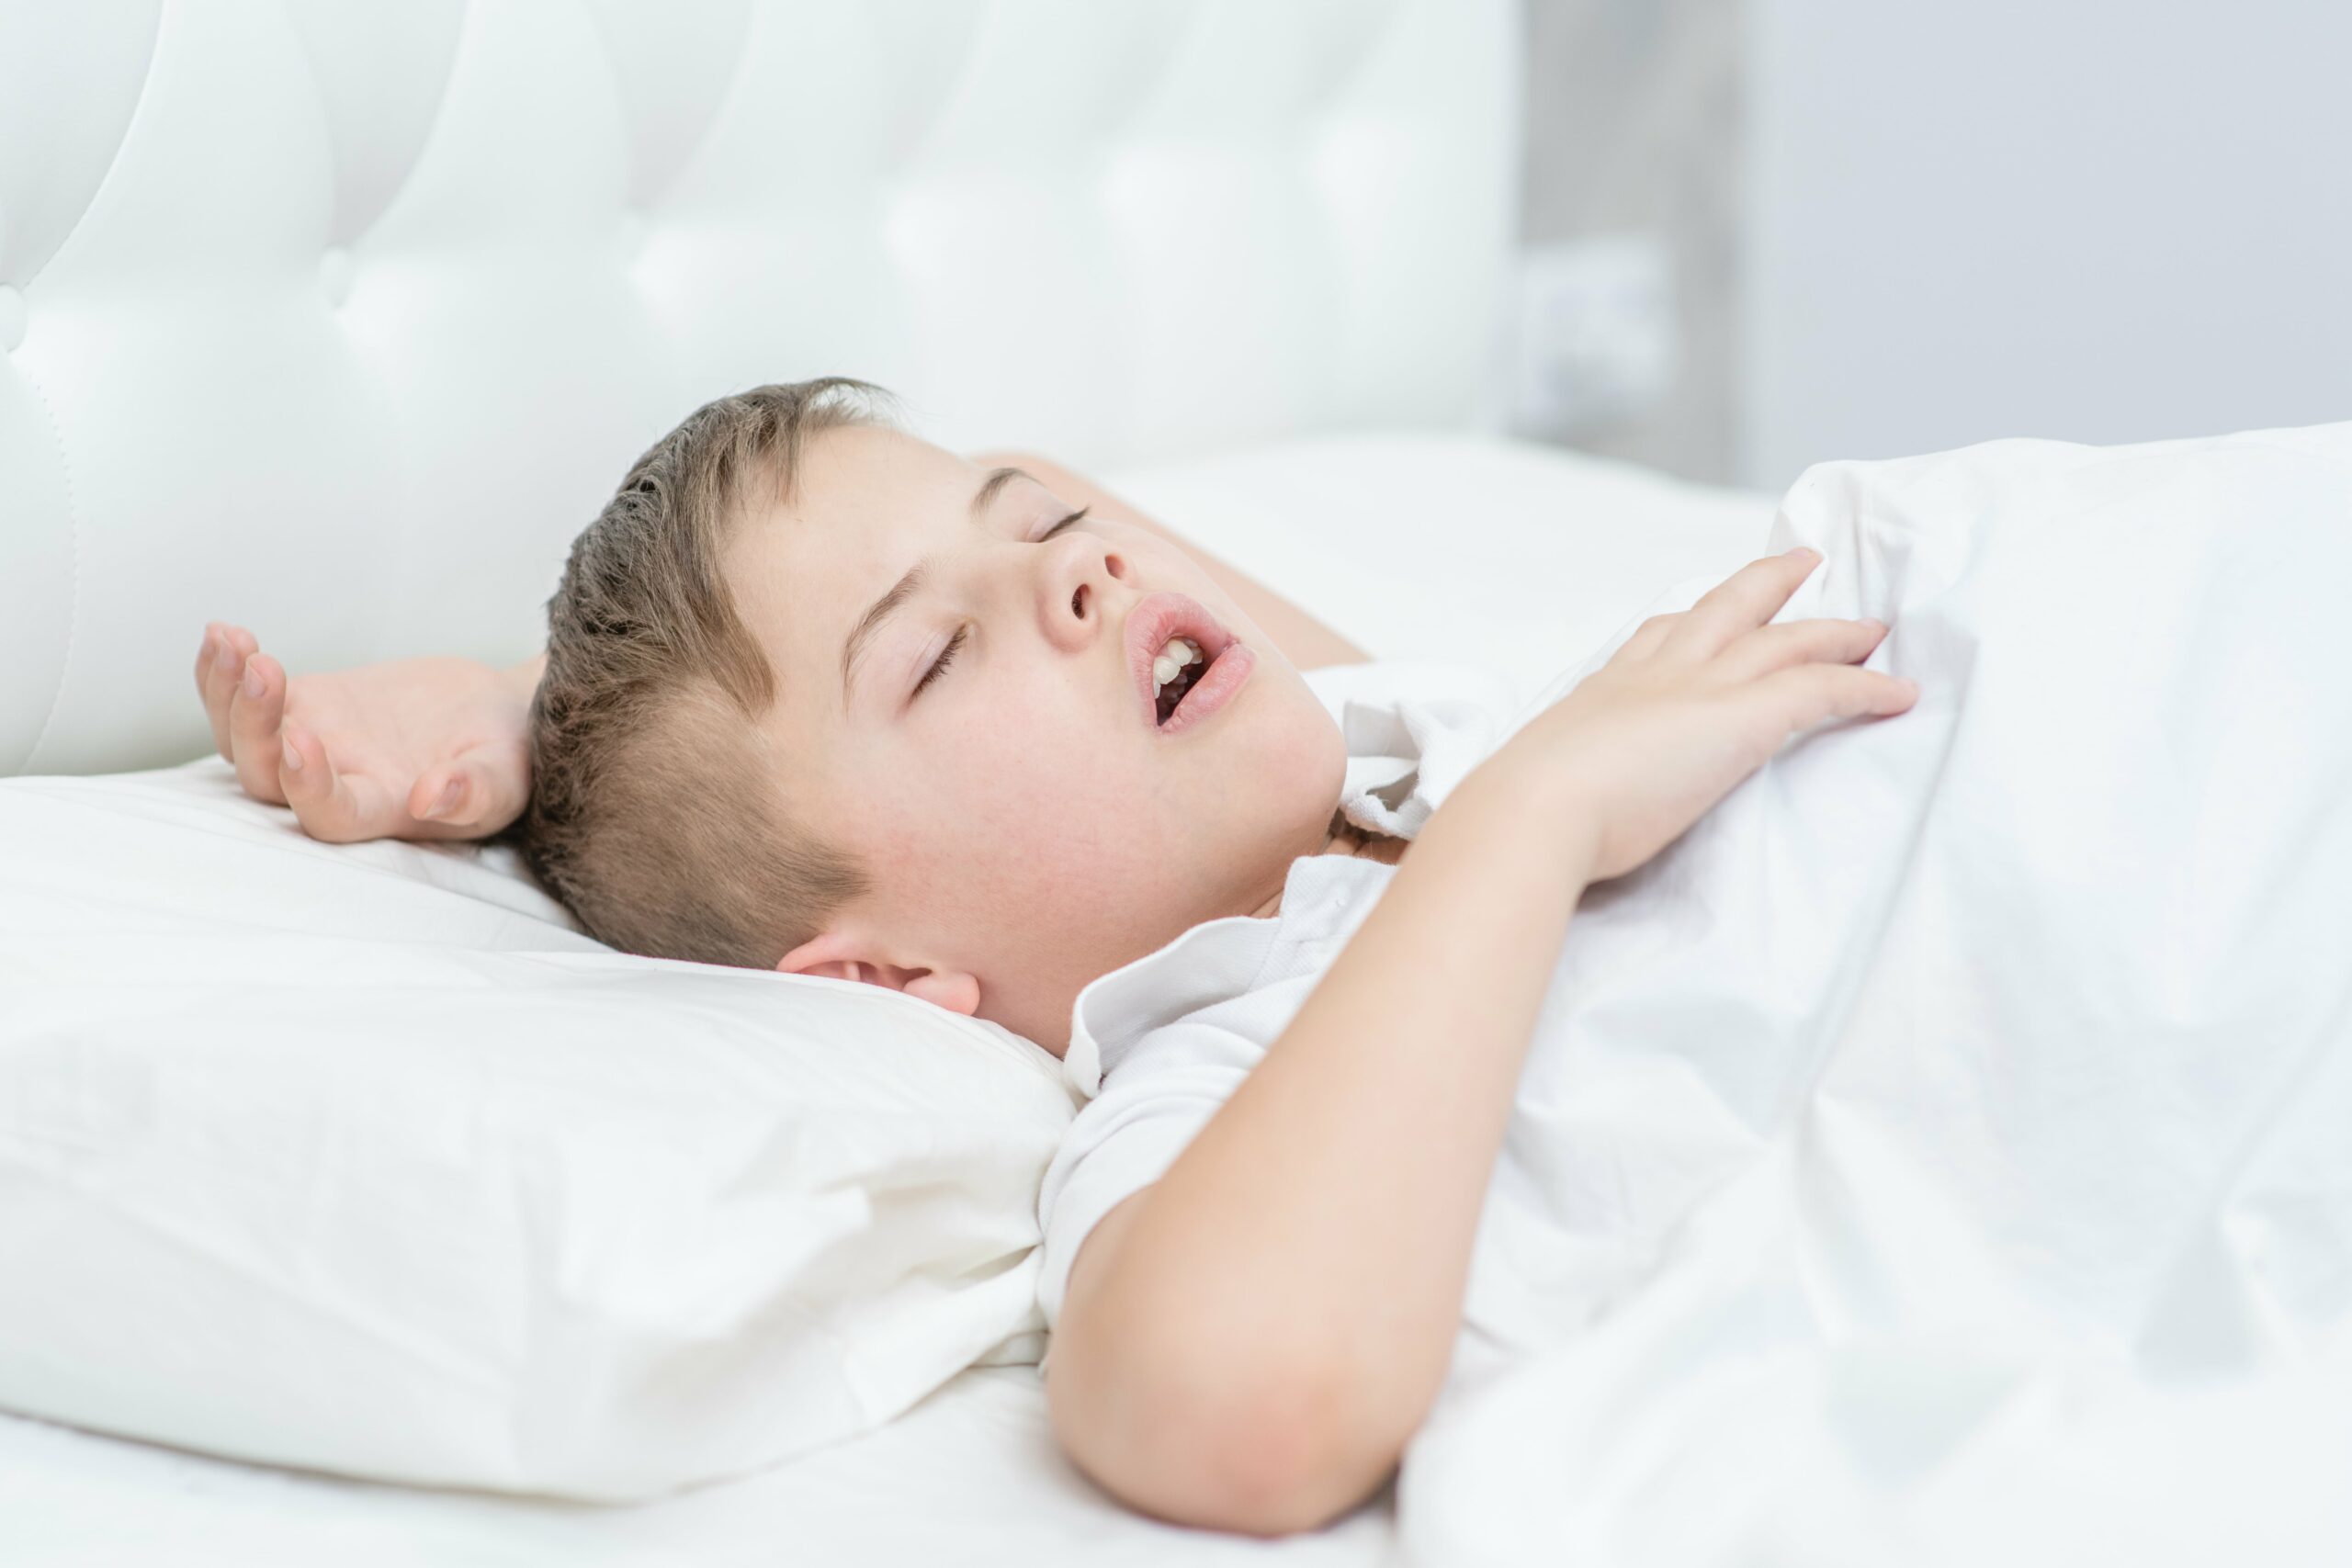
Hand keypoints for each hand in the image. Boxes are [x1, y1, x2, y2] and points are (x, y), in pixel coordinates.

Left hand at [194, 624, 536, 842]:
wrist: (495, 713)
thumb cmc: (508, 754)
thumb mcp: (508, 775)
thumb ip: (476, 792)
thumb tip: (432, 798)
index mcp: (383, 811)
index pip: (328, 816)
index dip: (308, 788)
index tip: (304, 741)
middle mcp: (336, 784)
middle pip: (264, 775)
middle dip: (252, 725)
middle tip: (264, 669)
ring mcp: (314, 742)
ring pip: (241, 737)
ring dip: (225, 694)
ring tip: (232, 643)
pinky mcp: (308, 704)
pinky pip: (245, 697)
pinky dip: (225, 671)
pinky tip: (224, 635)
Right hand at [1479, 547, 1917, 882]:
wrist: (1533, 811)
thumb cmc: (1521, 814)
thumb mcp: (1534, 786)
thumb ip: (1549, 787)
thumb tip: (1522, 816)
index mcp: (1604, 690)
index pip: (1653, 638)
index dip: (1687, 618)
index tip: (1705, 608)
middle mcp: (1655, 674)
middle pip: (1724, 609)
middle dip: (1765, 584)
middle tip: (1801, 562)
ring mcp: (1701, 690)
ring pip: (1783, 638)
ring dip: (1831, 629)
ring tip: (1870, 627)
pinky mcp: (1743, 719)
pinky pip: (1821, 690)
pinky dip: (1864, 686)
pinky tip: (1896, 692)